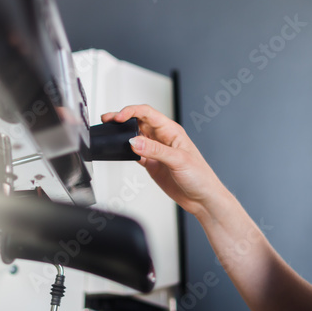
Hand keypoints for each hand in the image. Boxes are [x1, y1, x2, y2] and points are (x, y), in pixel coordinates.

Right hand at [100, 105, 227, 217]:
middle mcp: (163, 138)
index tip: (119, 118)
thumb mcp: (179, 160)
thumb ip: (155, 150)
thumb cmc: (201, 176)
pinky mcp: (152, 164)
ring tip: (110, 132)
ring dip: (122, 135)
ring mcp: (156, 151)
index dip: (131, 112)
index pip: (147, 113)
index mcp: (172, 130)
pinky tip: (120, 151)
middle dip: (122, 119)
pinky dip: (126, 152)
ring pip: (134, 137)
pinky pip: (135, 154)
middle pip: (138, 122)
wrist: (203, 199)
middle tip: (108, 119)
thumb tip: (134, 141)